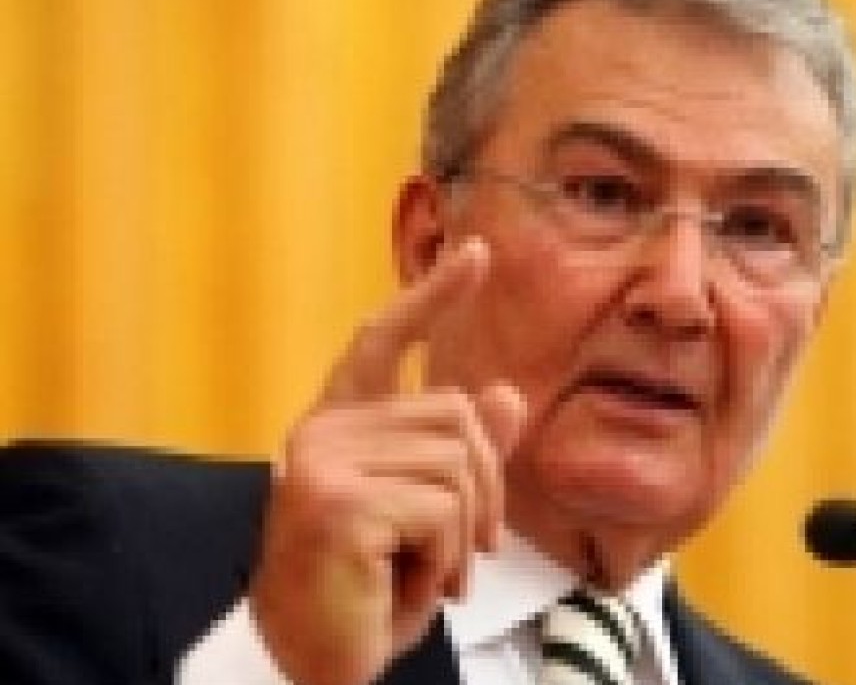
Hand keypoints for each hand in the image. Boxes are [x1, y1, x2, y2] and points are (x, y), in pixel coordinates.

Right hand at [248, 238, 526, 684]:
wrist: (310, 663)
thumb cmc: (368, 591)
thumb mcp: (429, 520)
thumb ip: (462, 456)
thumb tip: (503, 395)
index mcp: (339, 428)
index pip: (386, 340)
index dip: (434, 297)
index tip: (479, 254)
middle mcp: (320, 432)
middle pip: (456, 415)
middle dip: (484, 492)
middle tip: (465, 557)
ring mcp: (321, 462)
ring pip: (456, 465)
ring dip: (463, 537)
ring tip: (428, 575)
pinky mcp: (335, 501)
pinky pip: (442, 510)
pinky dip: (446, 560)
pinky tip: (408, 586)